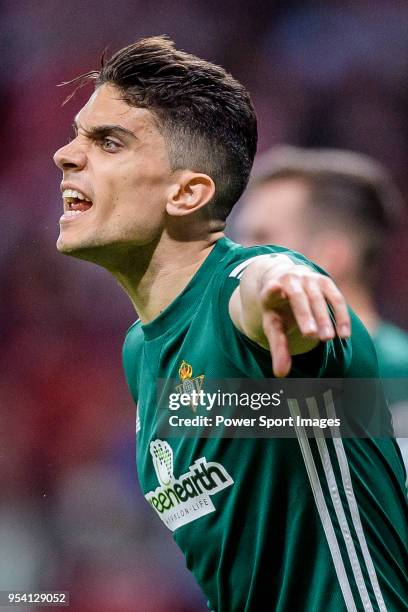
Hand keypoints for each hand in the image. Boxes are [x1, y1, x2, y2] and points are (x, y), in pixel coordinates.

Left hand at [258, 258, 349, 376]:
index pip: (270, 292)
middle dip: (303, 315)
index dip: (272, 290)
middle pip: (296, 297)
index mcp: (271, 292)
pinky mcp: (325, 282)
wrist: (290, 282)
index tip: (275, 288)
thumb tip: (281, 375)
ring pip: (318, 299)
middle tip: (310, 335)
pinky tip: (344, 335)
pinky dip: (341, 316)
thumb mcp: (274, 327)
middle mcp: (289, 281)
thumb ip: (278, 348)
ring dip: (324, 318)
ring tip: (327, 339)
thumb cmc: (280, 311)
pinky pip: (336, 299)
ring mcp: (308, 279)